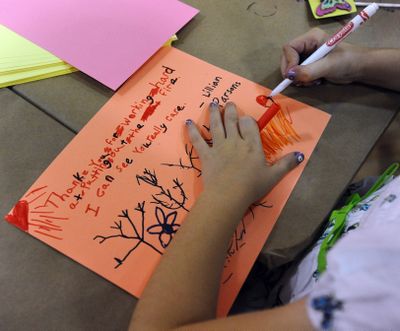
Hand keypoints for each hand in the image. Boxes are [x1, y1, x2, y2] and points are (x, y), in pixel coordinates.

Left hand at [186, 102, 303, 204]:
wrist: (228, 196)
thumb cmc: (252, 186)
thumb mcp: (273, 176)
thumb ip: (287, 164)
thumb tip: (301, 155)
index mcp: (251, 144)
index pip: (249, 124)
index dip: (247, 120)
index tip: (246, 120)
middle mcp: (235, 141)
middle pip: (232, 121)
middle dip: (230, 110)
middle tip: (228, 103)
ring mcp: (219, 147)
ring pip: (216, 125)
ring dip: (215, 113)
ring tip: (213, 103)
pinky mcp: (206, 155)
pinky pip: (198, 140)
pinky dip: (192, 131)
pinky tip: (188, 122)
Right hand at [281, 28, 364, 85]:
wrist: (360, 68)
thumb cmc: (348, 61)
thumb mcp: (328, 66)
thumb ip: (308, 71)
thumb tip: (289, 76)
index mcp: (311, 38)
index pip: (289, 48)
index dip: (288, 62)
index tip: (292, 76)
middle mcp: (307, 45)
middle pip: (288, 58)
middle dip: (292, 73)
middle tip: (301, 82)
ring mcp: (308, 55)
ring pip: (292, 68)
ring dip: (299, 78)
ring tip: (312, 82)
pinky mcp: (310, 65)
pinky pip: (298, 74)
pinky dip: (303, 80)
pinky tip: (315, 82)